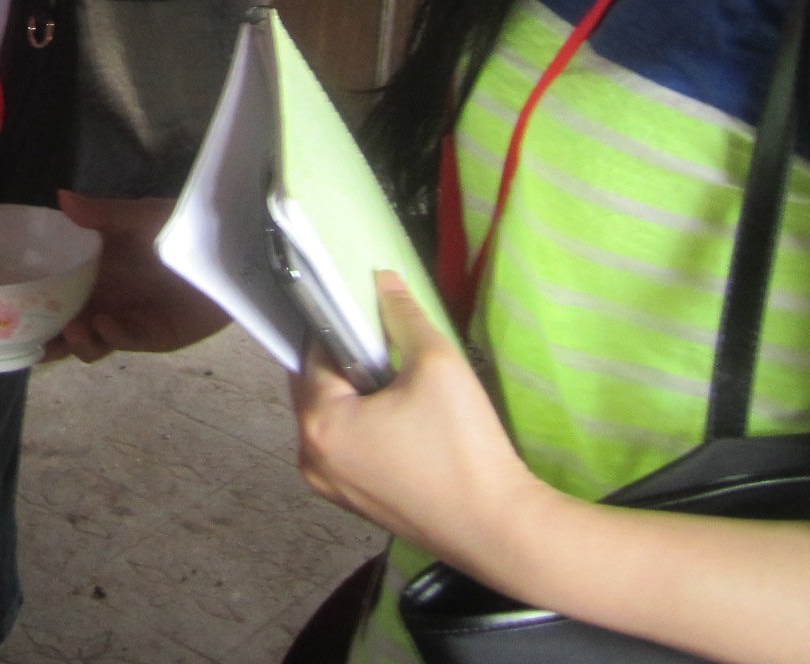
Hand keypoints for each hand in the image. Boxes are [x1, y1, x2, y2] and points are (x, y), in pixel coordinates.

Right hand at [46, 192, 230, 361]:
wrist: (230, 250)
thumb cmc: (183, 227)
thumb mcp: (140, 217)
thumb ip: (102, 214)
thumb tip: (61, 198)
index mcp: (94, 271)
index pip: (54, 291)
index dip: (30, 302)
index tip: (5, 305)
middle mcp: (104, 299)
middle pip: (66, 327)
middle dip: (46, 338)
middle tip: (28, 336)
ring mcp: (128, 320)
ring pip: (93, 343)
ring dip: (77, 342)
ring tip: (71, 329)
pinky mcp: (156, 336)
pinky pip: (127, 340)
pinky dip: (112, 335)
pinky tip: (105, 324)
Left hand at [292, 272, 540, 573]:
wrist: (498, 529)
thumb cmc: (463, 447)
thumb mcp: (436, 365)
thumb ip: (403, 316)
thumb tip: (384, 280)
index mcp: (319, 423)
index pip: (313, 352)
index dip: (341, 325)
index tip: (365, 308)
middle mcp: (311, 458)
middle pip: (315, 387)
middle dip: (345, 359)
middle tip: (385, 340)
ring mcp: (330, 486)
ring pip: (331, 418)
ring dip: (354, 393)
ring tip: (397, 376)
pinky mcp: (354, 503)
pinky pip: (345, 447)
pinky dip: (362, 425)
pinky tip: (400, 416)